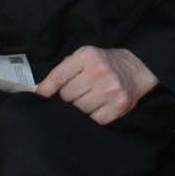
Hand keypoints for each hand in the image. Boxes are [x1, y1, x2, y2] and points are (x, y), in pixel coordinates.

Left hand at [35, 45, 158, 124]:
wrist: (136, 69)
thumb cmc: (105, 63)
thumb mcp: (85, 56)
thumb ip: (64, 70)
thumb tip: (41, 91)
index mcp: (87, 56)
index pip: (58, 76)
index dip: (45, 89)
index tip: (38, 96)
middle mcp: (99, 72)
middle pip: (67, 96)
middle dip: (69, 96)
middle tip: (79, 90)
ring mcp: (110, 90)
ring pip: (79, 109)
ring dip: (80, 107)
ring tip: (90, 97)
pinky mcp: (118, 106)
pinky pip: (94, 120)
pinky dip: (93, 116)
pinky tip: (99, 105)